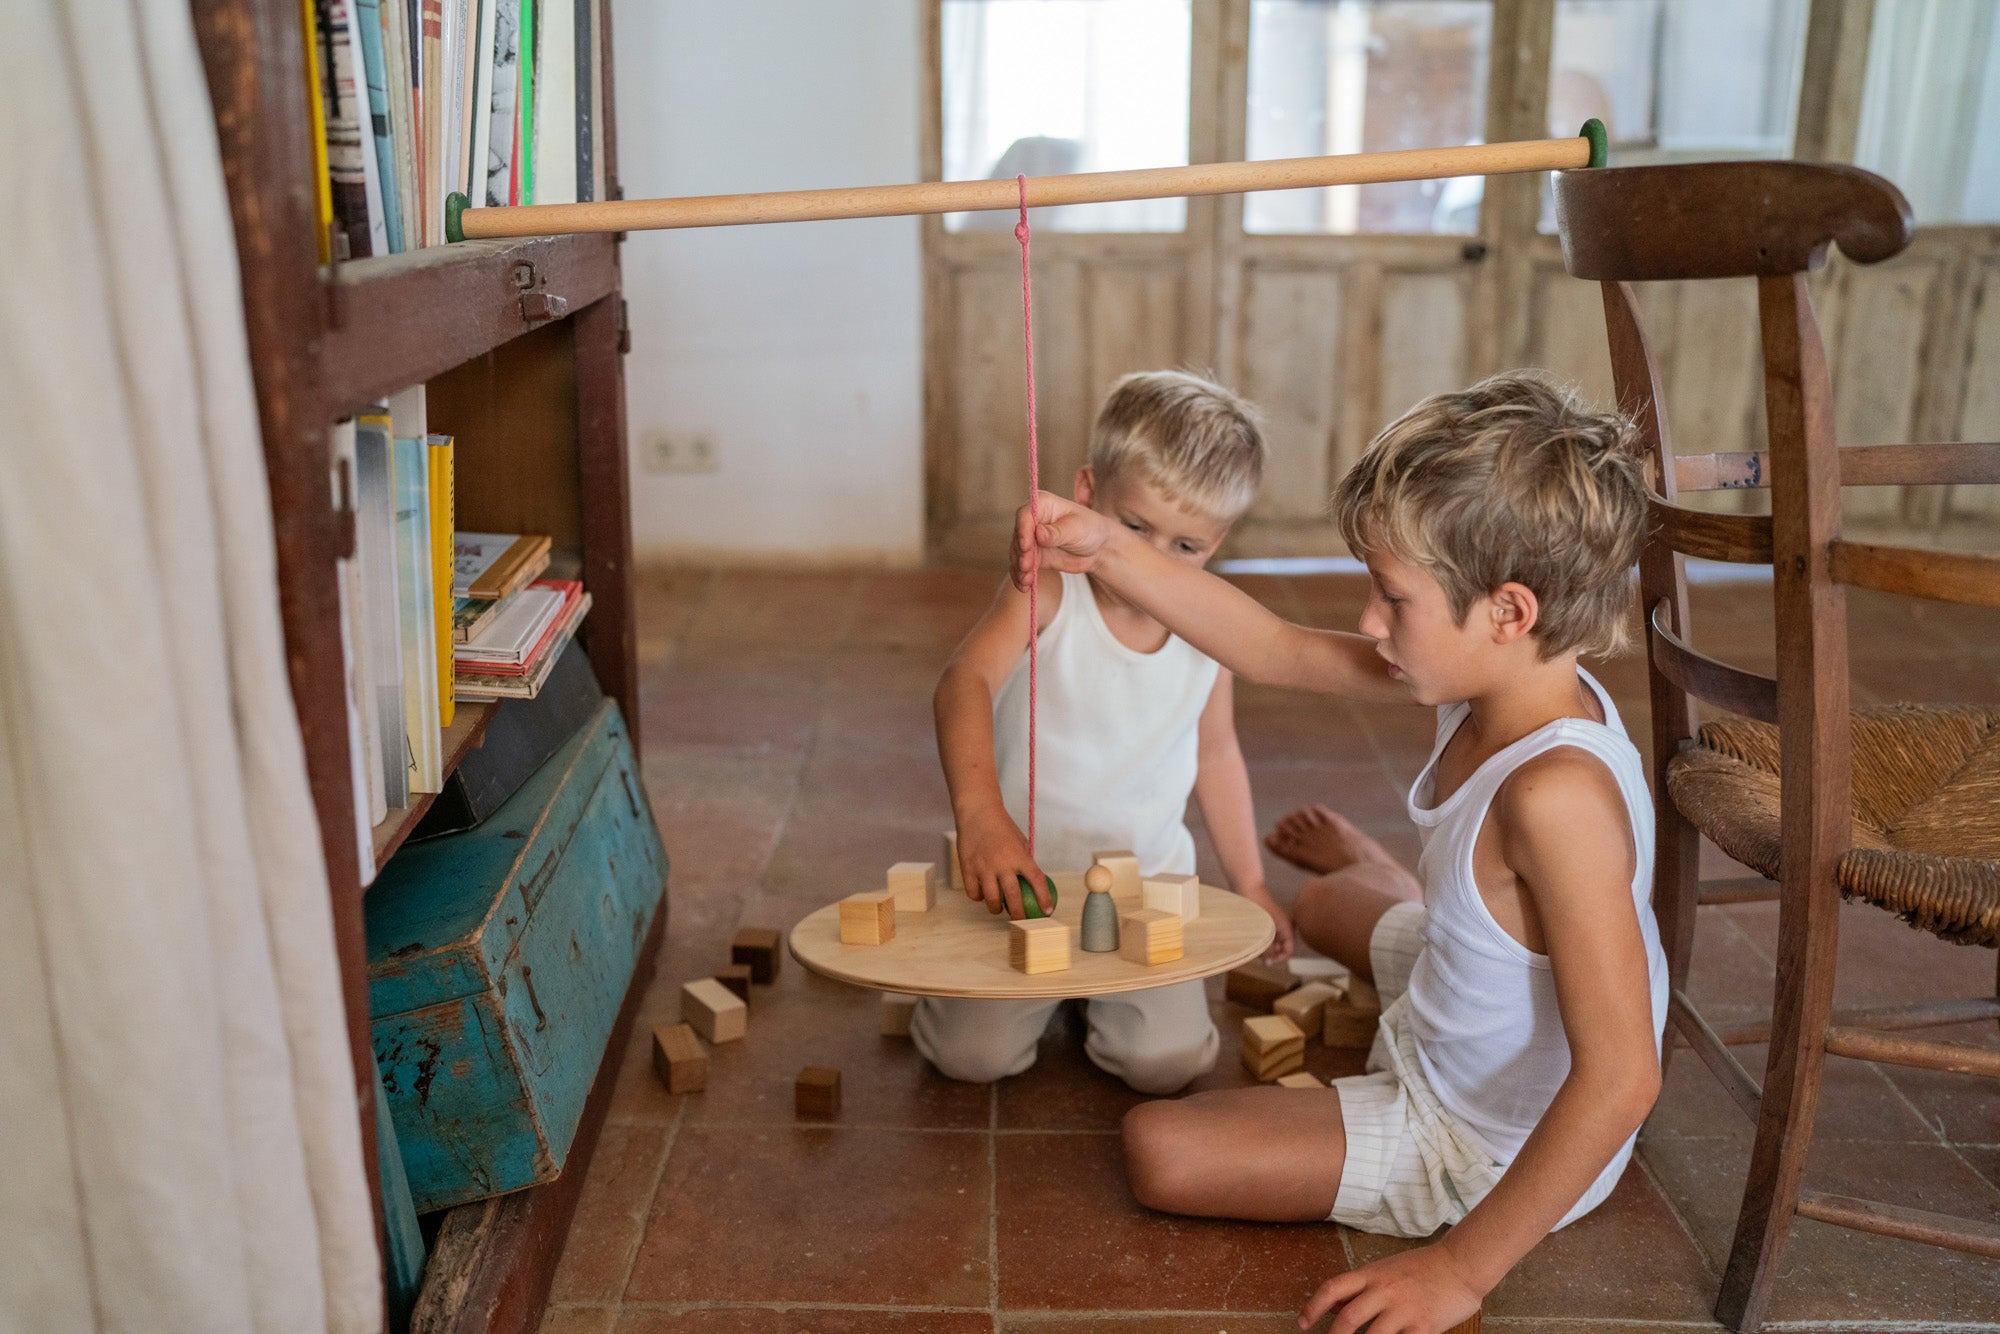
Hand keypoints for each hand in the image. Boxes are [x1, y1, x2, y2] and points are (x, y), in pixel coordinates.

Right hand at [953, 807, 1053, 918]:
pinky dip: (979, 897)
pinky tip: (982, 894)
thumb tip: (1034, 884)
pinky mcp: (968, 868)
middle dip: (1020, 915)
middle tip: (1022, 922)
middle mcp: (1002, 863)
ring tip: (998, 908)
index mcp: (1019, 855)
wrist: (978, 813)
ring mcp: (984, 867)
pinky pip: (974, 893)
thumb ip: (1024, 862)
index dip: (1044, 898)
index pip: (1037, 880)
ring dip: (996, 909)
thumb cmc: (1002, 828)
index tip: (1048, 912)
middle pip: (1014, 897)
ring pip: (992, 900)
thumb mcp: (1020, 842)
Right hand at [1012, 490, 1115, 591]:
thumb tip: (1038, 533)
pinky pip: (1022, 566)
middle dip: (1021, 553)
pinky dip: (1021, 577)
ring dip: (1020, 568)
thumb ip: (1057, 532)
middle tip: (1026, 567)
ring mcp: (1030, 538)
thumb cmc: (1090, 530)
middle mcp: (1032, 520)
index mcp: (1043, 504)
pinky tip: (1024, 587)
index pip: (1025, 515)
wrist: (1098, 548)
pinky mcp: (1032, 555)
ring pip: (1017, 554)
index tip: (1025, 547)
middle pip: (1018, 536)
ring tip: (1026, 582)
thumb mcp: (1077, 529)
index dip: (1023, 530)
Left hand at [1239, 883, 1295, 963]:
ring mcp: (1273, 926)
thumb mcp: (1263, 930)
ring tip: (1252, 943)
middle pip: (1280, 949)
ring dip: (1263, 948)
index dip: (1280, 959)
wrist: (1247, 888)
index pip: (1289, 951)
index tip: (1267, 961)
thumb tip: (1269, 963)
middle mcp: (1282, 928)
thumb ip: (1267, 948)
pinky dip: (1259, 941)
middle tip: (1257, 952)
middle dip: (1270, 954)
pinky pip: (1265, 938)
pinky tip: (1250, 938)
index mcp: (1286, 928)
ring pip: (1271, 944)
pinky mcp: (1265, 923)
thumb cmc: (1256, 906)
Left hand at [1298, 1244, 1481, 1333]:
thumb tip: (1330, 1305)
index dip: (1313, 1306)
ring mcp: (1404, 1309)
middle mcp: (1384, 1290)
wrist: (1461, 1265)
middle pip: (1348, 1317)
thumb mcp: (1385, 1270)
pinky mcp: (1424, 1326)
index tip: (1303, 1323)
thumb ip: (1359, 1288)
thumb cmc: (1423, 1268)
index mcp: (1372, 1274)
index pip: (1333, 1288)